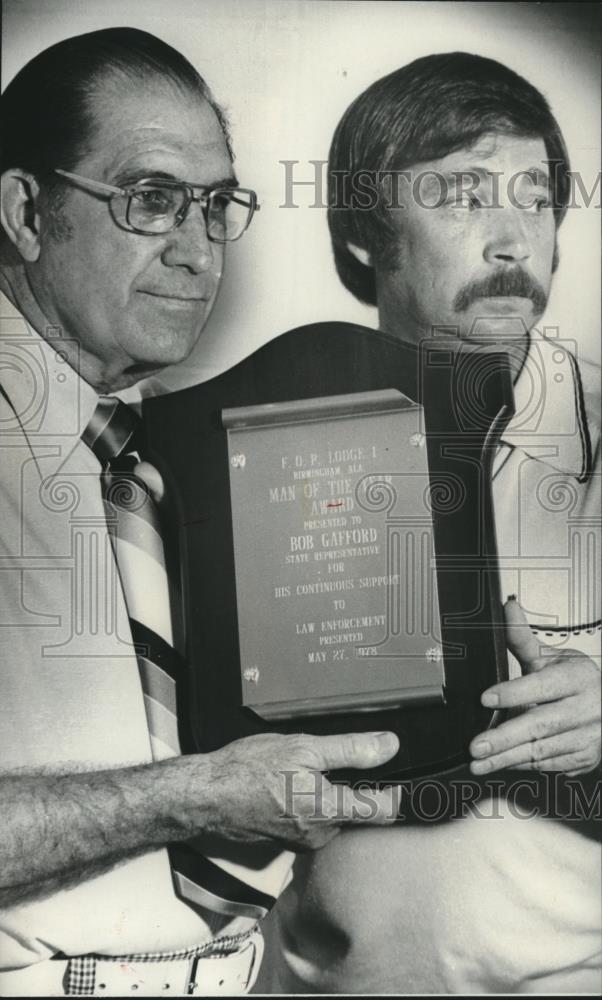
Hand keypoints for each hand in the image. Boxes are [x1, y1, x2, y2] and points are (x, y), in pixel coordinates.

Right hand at [200, 730, 399, 850]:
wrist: (206, 795)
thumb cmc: (248, 769)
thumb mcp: (302, 747)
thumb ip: (350, 750)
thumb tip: (389, 745)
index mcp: (328, 809)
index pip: (383, 810)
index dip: (401, 794)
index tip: (412, 780)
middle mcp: (320, 833)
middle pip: (358, 811)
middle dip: (355, 786)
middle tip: (337, 760)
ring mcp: (304, 841)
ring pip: (336, 815)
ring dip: (331, 794)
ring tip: (307, 769)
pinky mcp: (289, 841)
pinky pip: (315, 821)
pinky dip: (311, 802)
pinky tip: (292, 784)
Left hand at [470, 598, 600, 776]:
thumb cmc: (573, 680)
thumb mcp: (550, 656)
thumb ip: (523, 637)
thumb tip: (508, 608)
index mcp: (578, 677)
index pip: (543, 685)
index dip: (514, 692)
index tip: (485, 698)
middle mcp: (586, 708)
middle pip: (542, 724)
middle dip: (505, 737)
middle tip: (476, 745)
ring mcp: (588, 736)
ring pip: (544, 750)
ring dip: (508, 758)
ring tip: (480, 761)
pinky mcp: (584, 758)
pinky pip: (550, 765)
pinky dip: (523, 765)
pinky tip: (502, 764)